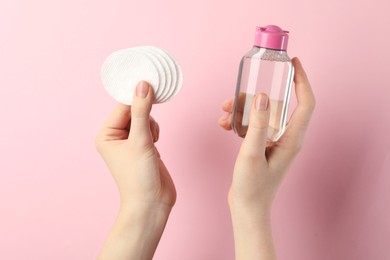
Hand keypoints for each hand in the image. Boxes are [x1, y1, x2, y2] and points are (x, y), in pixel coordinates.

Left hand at [96, 81, 175, 259]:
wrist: (152, 203)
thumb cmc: (139, 177)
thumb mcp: (140, 140)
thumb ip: (142, 111)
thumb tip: (143, 85)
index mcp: (106, 135)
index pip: (122, 106)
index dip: (136, 97)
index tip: (151, 83)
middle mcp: (116, 137)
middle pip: (134, 111)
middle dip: (145, 117)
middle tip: (149, 129)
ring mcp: (130, 142)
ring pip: (144, 119)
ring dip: (151, 126)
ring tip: (151, 144)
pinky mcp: (143, 147)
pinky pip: (150, 128)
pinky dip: (155, 133)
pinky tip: (155, 146)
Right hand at [219, 57, 314, 258]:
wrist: (247, 208)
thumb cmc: (252, 187)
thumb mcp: (251, 153)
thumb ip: (256, 124)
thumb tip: (261, 96)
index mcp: (291, 138)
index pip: (305, 102)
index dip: (302, 80)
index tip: (294, 63)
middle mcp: (286, 137)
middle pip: (278, 105)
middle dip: (257, 94)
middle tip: (241, 89)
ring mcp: (274, 141)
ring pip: (262, 113)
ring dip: (243, 109)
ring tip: (224, 111)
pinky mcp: (263, 145)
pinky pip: (253, 124)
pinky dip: (239, 121)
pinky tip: (224, 124)